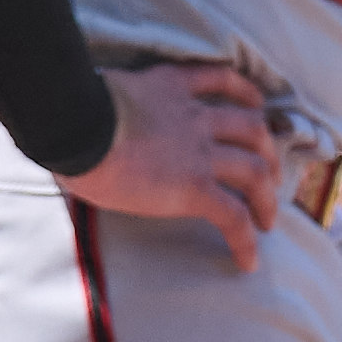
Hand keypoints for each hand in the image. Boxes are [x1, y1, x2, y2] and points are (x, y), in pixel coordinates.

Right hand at [61, 64, 286, 273]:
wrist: (75, 126)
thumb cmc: (70, 113)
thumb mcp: (103, 94)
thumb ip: (116, 104)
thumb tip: (94, 122)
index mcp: (171, 87)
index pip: (221, 80)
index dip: (246, 94)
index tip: (257, 106)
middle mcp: (194, 116)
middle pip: (252, 128)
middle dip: (268, 151)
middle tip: (271, 173)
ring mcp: (199, 152)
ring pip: (254, 171)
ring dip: (267, 197)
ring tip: (269, 219)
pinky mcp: (194, 187)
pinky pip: (232, 215)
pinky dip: (247, 239)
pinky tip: (249, 260)